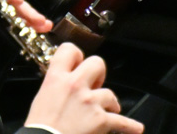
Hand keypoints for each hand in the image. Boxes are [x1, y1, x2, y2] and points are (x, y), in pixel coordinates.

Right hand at [27, 43, 142, 133]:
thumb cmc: (41, 129)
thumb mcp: (41, 100)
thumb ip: (56, 86)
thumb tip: (67, 82)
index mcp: (56, 79)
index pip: (69, 50)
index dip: (76, 56)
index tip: (78, 64)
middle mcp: (74, 86)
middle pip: (97, 62)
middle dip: (99, 75)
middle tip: (94, 87)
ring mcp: (89, 102)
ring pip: (110, 93)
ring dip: (109, 104)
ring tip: (105, 113)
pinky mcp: (101, 120)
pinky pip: (122, 121)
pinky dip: (130, 127)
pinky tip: (136, 129)